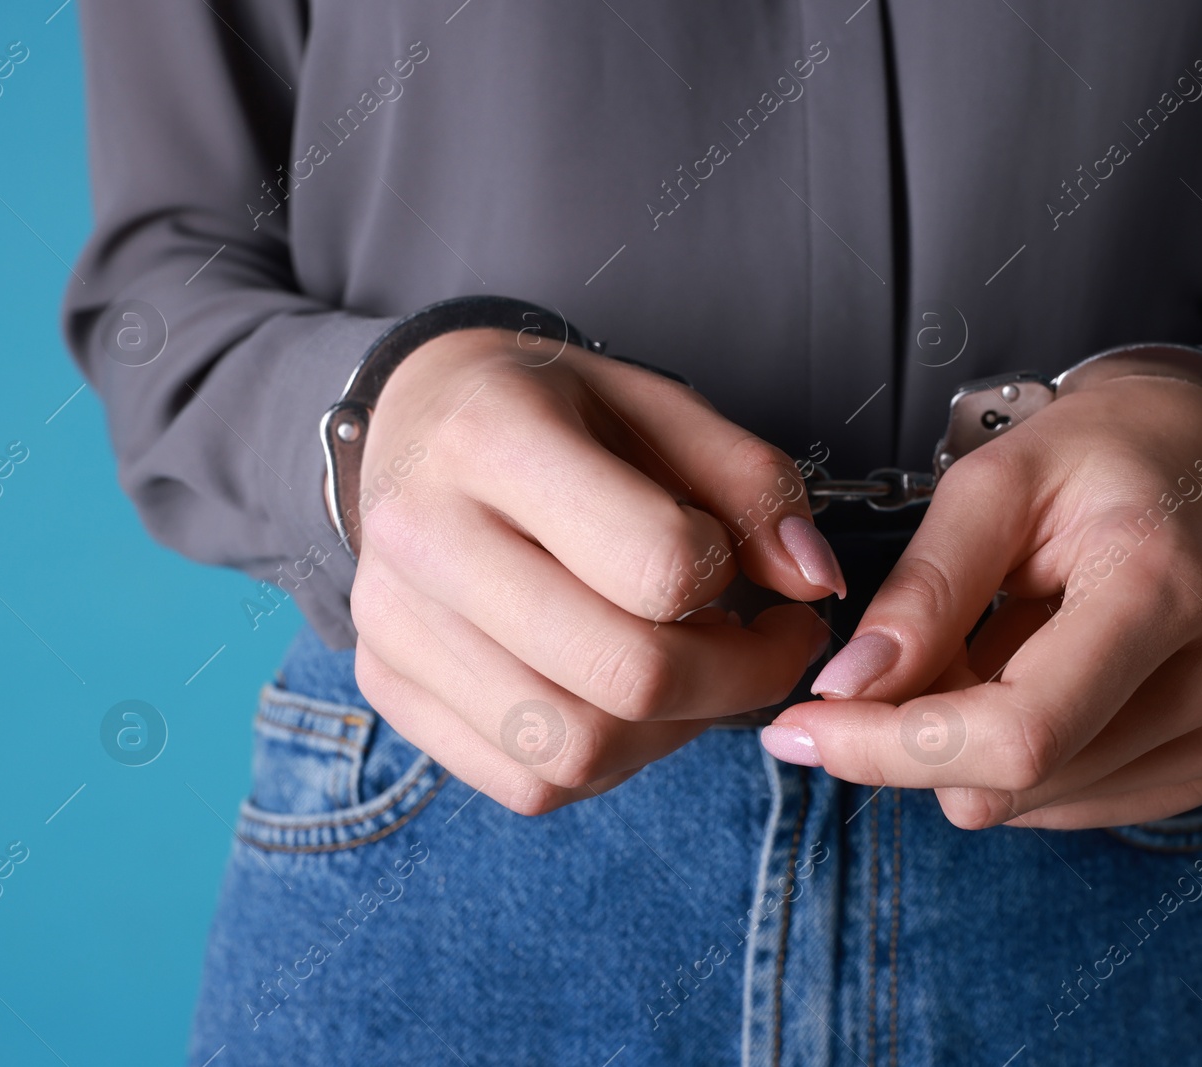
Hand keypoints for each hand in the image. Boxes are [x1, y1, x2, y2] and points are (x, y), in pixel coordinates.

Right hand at [350, 327, 842, 814]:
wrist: (414, 421)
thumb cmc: (552, 412)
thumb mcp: (660, 407)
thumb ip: (752, 485)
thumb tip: (813, 583)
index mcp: (494, 438)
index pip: (656, 565)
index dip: (734, 584)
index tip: (752, 574)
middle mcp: (424, 536)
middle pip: (622, 676)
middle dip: (732, 681)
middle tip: (761, 647)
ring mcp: (393, 622)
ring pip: (574, 751)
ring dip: (671, 732)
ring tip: (691, 670)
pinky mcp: (388, 684)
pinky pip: (527, 783)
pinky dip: (607, 762)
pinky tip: (622, 699)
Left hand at [761, 373, 1201, 829]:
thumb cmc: (1099, 457)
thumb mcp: (995, 482)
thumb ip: (924, 590)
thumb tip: (848, 690)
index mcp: (1158, 591)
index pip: (1017, 731)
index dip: (889, 748)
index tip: (800, 728)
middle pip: (1010, 781)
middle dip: (914, 732)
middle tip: (911, 645)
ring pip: (1020, 803)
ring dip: (962, 738)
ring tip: (988, 640)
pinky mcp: (1198, 769)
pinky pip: (1053, 805)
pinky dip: (1009, 752)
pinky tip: (1026, 673)